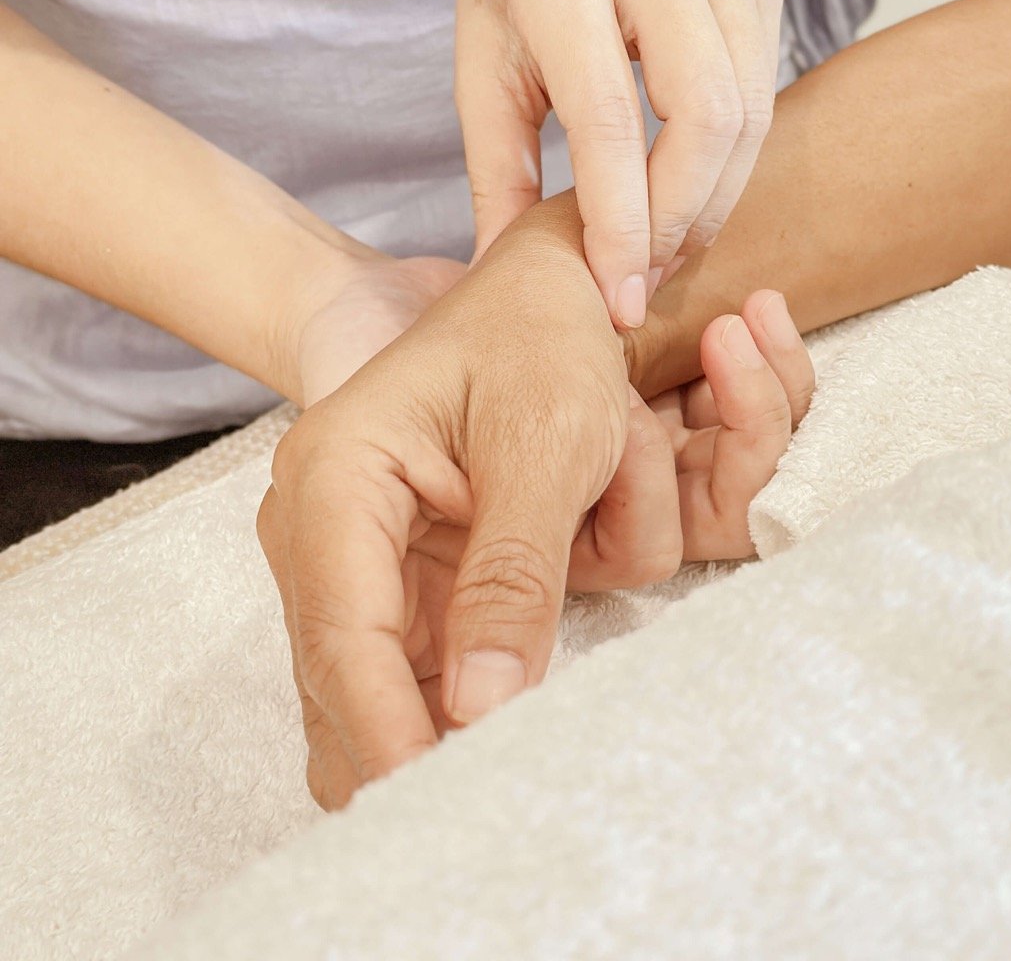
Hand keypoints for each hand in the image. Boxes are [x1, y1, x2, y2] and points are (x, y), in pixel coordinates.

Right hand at [257, 199, 810, 808]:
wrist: (549, 278)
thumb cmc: (541, 329)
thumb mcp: (545, 437)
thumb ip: (513, 571)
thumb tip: (480, 710)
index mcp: (335, 484)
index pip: (342, 642)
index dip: (391, 734)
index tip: (447, 801)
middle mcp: (338, 534)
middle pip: (359, 689)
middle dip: (450, 711)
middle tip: (513, 764)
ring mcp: (382, 561)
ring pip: (435, 674)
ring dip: (538, 608)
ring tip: (606, 475)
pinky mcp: (433, 575)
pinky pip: (480, 641)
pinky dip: (547, 603)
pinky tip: (601, 497)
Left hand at [456, 0, 784, 329]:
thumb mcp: (483, 48)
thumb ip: (496, 161)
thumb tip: (499, 272)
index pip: (607, 118)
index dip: (619, 222)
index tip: (620, 296)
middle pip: (704, 117)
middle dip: (681, 219)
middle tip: (650, 277)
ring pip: (749, 111)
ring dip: (715, 200)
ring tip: (671, 245)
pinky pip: (766, 87)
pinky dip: (734, 158)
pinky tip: (694, 188)